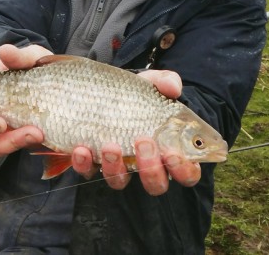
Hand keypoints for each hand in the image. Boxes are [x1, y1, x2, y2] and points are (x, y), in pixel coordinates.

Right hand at [0, 44, 50, 156]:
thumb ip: (19, 56)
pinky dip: (22, 144)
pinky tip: (39, 134)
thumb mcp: (31, 57)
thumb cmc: (35, 67)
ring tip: (31, 133)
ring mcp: (0, 130)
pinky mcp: (17, 140)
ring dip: (5, 142)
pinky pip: (11, 149)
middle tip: (1, 125)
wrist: (59, 82)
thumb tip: (4, 51)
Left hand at [71, 69, 201, 194]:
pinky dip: (84, 163)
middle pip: (156, 184)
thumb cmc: (137, 93)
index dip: (183, 169)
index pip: (187, 173)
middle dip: (150, 169)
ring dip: (115, 167)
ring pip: (120, 181)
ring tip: (110, 146)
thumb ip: (166, 82)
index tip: (173, 154)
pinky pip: (88, 171)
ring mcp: (119, 167)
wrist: (103, 90)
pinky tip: (81, 149)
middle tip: (143, 142)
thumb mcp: (152, 83)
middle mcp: (146, 165)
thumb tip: (173, 88)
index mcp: (171, 150)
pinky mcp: (92, 164)